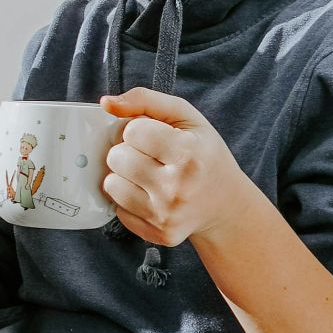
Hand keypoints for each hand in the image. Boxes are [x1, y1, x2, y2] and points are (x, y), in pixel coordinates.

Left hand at [101, 89, 265, 247]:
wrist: (226, 204)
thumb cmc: (203, 153)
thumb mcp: (185, 117)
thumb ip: (145, 99)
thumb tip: (106, 103)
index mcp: (189, 152)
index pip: (131, 131)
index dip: (136, 129)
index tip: (152, 135)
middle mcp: (179, 187)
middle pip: (117, 158)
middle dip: (127, 151)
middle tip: (149, 156)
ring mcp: (169, 214)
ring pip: (112, 184)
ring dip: (123, 176)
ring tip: (147, 174)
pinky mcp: (160, 233)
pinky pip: (119, 209)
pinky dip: (128, 200)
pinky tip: (150, 195)